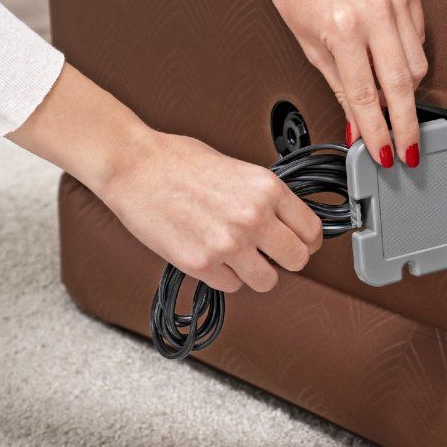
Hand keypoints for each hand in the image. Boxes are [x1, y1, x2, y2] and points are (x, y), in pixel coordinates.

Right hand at [100, 131, 322, 292]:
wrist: (134, 165)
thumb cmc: (179, 161)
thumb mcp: (240, 169)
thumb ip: (266, 197)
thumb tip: (285, 221)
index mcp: (268, 189)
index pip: (312, 231)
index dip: (307, 240)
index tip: (300, 242)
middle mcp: (254, 218)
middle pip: (298, 260)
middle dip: (285, 259)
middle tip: (270, 253)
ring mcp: (229, 244)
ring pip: (267, 281)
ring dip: (255, 272)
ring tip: (238, 256)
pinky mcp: (202, 264)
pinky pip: (232, 285)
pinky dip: (224, 275)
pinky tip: (211, 255)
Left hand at [182, 0, 427, 168]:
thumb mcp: (309, 45)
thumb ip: (339, 88)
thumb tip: (358, 123)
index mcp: (343, 28)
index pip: (368, 97)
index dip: (379, 131)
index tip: (386, 153)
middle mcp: (374, 12)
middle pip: (403, 85)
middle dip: (407, 124)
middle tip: (408, 148)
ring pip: (418, 65)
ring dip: (407, 91)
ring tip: (390, 99)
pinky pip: (420, 38)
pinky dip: (408, 57)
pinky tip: (390, 58)